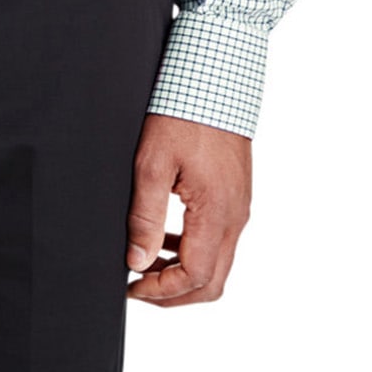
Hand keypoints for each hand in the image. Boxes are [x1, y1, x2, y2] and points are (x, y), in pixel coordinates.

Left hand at [125, 112, 251, 305]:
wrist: (215, 78)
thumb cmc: (184, 112)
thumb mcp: (153, 163)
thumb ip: (146, 216)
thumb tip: (137, 260)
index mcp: (217, 213)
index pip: (195, 277)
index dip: (161, 292)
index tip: (131, 287)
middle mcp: (235, 217)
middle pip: (212, 282)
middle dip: (173, 293)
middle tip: (138, 286)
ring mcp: (239, 207)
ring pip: (217, 262)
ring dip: (183, 271)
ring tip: (145, 260)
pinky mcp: (236, 195)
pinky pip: (219, 238)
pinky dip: (193, 249)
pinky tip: (166, 234)